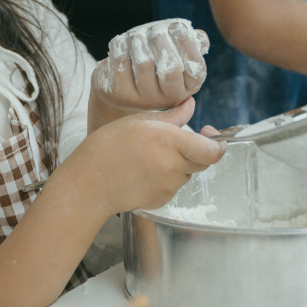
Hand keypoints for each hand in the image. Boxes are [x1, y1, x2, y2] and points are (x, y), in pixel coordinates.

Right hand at [78, 112, 225, 216]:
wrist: (89, 184)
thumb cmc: (106, 149)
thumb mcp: (137, 122)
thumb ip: (171, 115)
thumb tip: (190, 105)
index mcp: (169, 142)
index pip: (213, 150)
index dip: (218, 143)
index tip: (209, 134)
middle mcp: (173, 166)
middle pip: (203, 161)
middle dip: (195, 150)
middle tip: (173, 142)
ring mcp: (169, 186)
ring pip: (187, 173)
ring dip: (178, 164)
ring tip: (149, 156)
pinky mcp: (161, 200)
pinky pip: (173, 186)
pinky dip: (165, 178)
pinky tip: (143, 171)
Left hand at [92, 20, 209, 111]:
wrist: (122, 79)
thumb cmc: (156, 56)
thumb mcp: (177, 48)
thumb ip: (193, 41)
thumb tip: (199, 37)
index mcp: (189, 86)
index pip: (196, 68)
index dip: (186, 43)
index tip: (176, 26)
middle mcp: (169, 98)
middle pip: (170, 68)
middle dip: (162, 41)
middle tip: (155, 29)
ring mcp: (144, 100)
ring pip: (143, 63)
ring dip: (139, 40)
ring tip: (137, 34)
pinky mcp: (121, 95)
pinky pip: (121, 62)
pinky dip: (121, 45)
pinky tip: (123, 43)